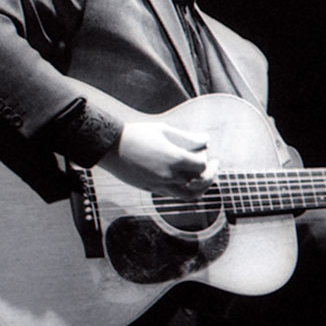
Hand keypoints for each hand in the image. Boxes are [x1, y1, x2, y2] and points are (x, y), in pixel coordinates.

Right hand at [96, 121, 218, 198]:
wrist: (110, 146)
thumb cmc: (137, 134)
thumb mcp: (164, 130)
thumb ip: (188, 137)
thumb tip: (206, 140)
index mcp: (174, 159)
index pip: (201, 166)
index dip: (207, 159)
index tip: (205, 151)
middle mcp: (169, 176)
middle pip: (199, 183)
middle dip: (210, 175)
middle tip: (214, 165)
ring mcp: (159, 185)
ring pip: (188, 195)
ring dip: (200, 188)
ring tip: (203, 178)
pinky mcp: (151, 189)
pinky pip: (174, 194)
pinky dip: (184, 190)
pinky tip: (185, 179)